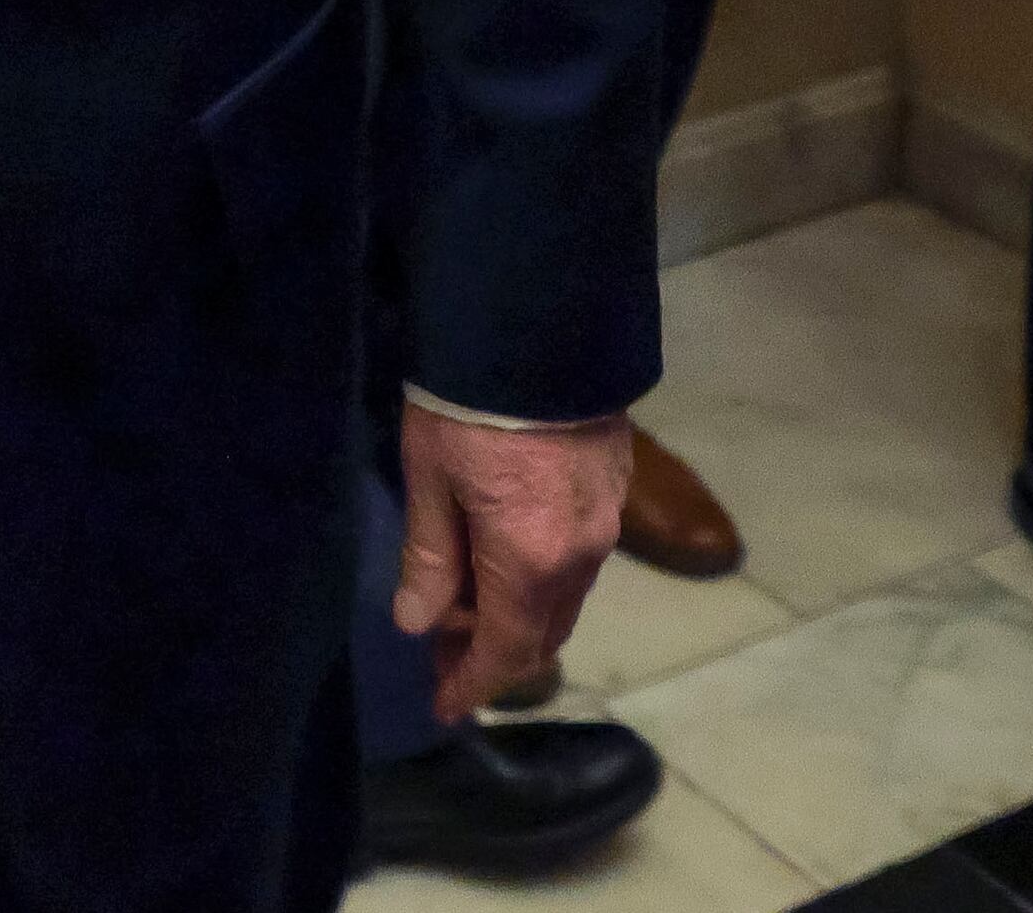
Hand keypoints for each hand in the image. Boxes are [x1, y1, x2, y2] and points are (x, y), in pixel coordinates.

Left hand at [392, 404, 627, 720]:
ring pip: (564, 599)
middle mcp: (580, 556)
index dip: (472, 685)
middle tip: (442, 657)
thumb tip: (418, 625)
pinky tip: (505, 561)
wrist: (539, 326)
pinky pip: (580, 562)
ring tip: (464, 608)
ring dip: (518, 616)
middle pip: (541, 633)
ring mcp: (606, 523)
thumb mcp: (429, 478)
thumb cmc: (467, 405)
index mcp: (529, 562)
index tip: (443, 707)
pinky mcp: (615, 488)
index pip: (504, 651)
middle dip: (492, 656)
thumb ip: (429, 557)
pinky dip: (541, 580)